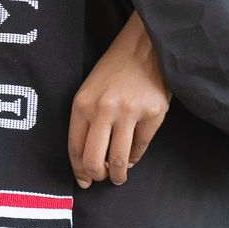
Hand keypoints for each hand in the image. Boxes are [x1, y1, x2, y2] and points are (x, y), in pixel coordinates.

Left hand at [67, 12, 169, 187]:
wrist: (144, 46)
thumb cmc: (114, 70)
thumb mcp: (90, 90)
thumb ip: (87, 121)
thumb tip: (90, 159)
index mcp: (82, 104)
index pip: (75, 147)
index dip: (79, 170)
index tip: (83, 181)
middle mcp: (104, 110)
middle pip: (95, 160)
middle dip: (97, 177)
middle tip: (102, 179)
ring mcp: (130, 112)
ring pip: (120, 160)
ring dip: (118, 175)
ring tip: (119, 177)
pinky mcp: (153, 114)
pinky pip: (140, 147)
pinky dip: (135, 157)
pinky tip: (132, 156)